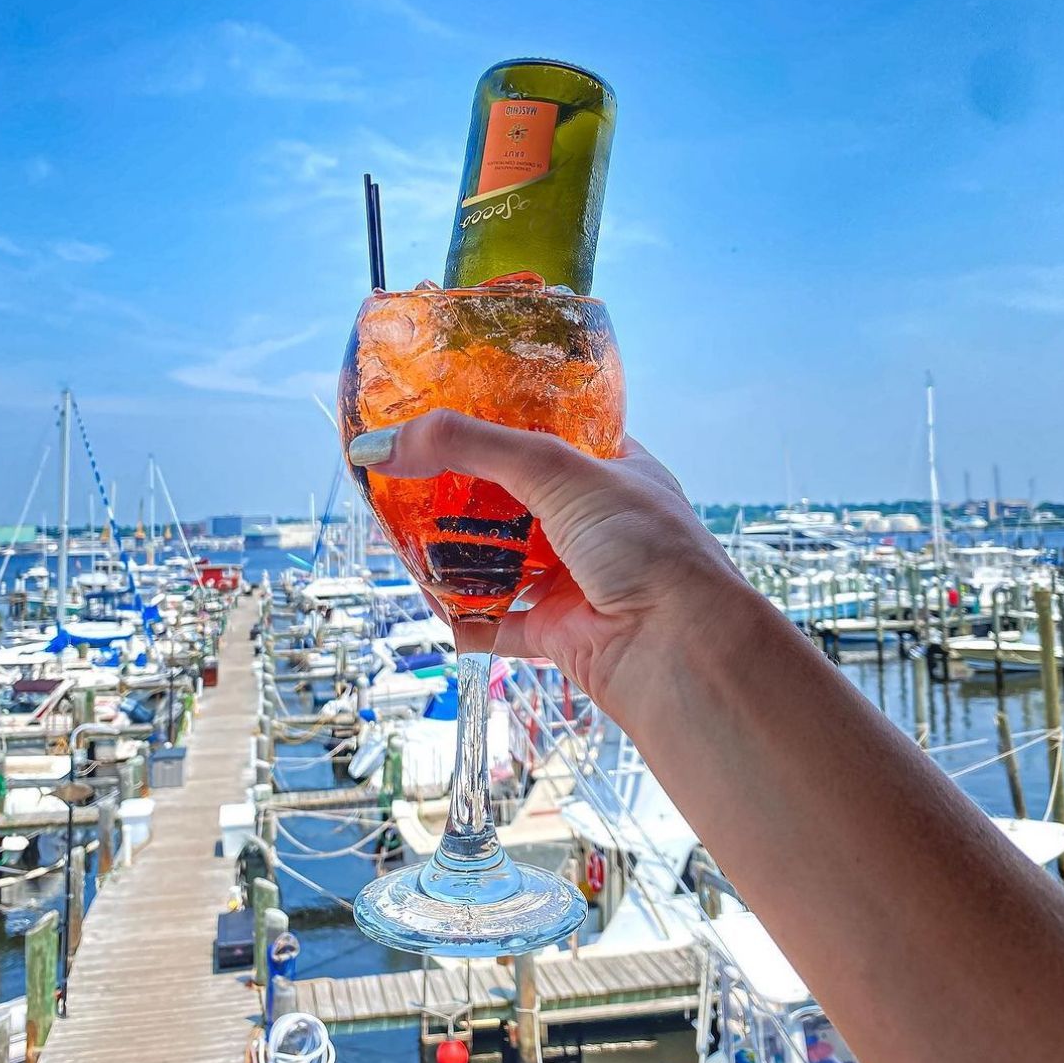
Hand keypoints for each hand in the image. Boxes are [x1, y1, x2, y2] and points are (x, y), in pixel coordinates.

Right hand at [348, 409, 746, 718]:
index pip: (549, 432)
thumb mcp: (559, 470)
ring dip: (455, 550)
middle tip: (408, 472)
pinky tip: (427, 594)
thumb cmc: (646, 545)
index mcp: (614, 469)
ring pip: (499, 559)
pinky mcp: (554, 632)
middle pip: (512, 498)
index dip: (497, 421)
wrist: (680, 650)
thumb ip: (473, 447)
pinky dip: (460, 612)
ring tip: (402, 528)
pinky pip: (492, 621)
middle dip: (462, 490)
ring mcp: (574, 578)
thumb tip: (383, 441)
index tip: (442, 413)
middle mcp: (595, 523)